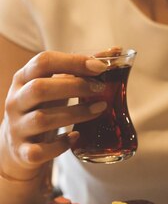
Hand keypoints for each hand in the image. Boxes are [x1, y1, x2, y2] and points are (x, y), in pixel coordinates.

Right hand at [0, 50, 108, 178]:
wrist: (17, 145)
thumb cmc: (43, 107)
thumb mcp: (54, 85)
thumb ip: (79, 69)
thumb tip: (115, 51)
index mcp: (23, 78)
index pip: (43, 62)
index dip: (73, 62)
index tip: (100, 67)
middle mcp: (15, 101)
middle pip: (40, 88)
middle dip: (74, 87)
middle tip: (101, 88)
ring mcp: (17, 128)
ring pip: (42, 119)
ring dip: (76, 113)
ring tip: (100, 109)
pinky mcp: (23, 152)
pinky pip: (39, 151)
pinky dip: (60, 146)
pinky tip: (75, 137)